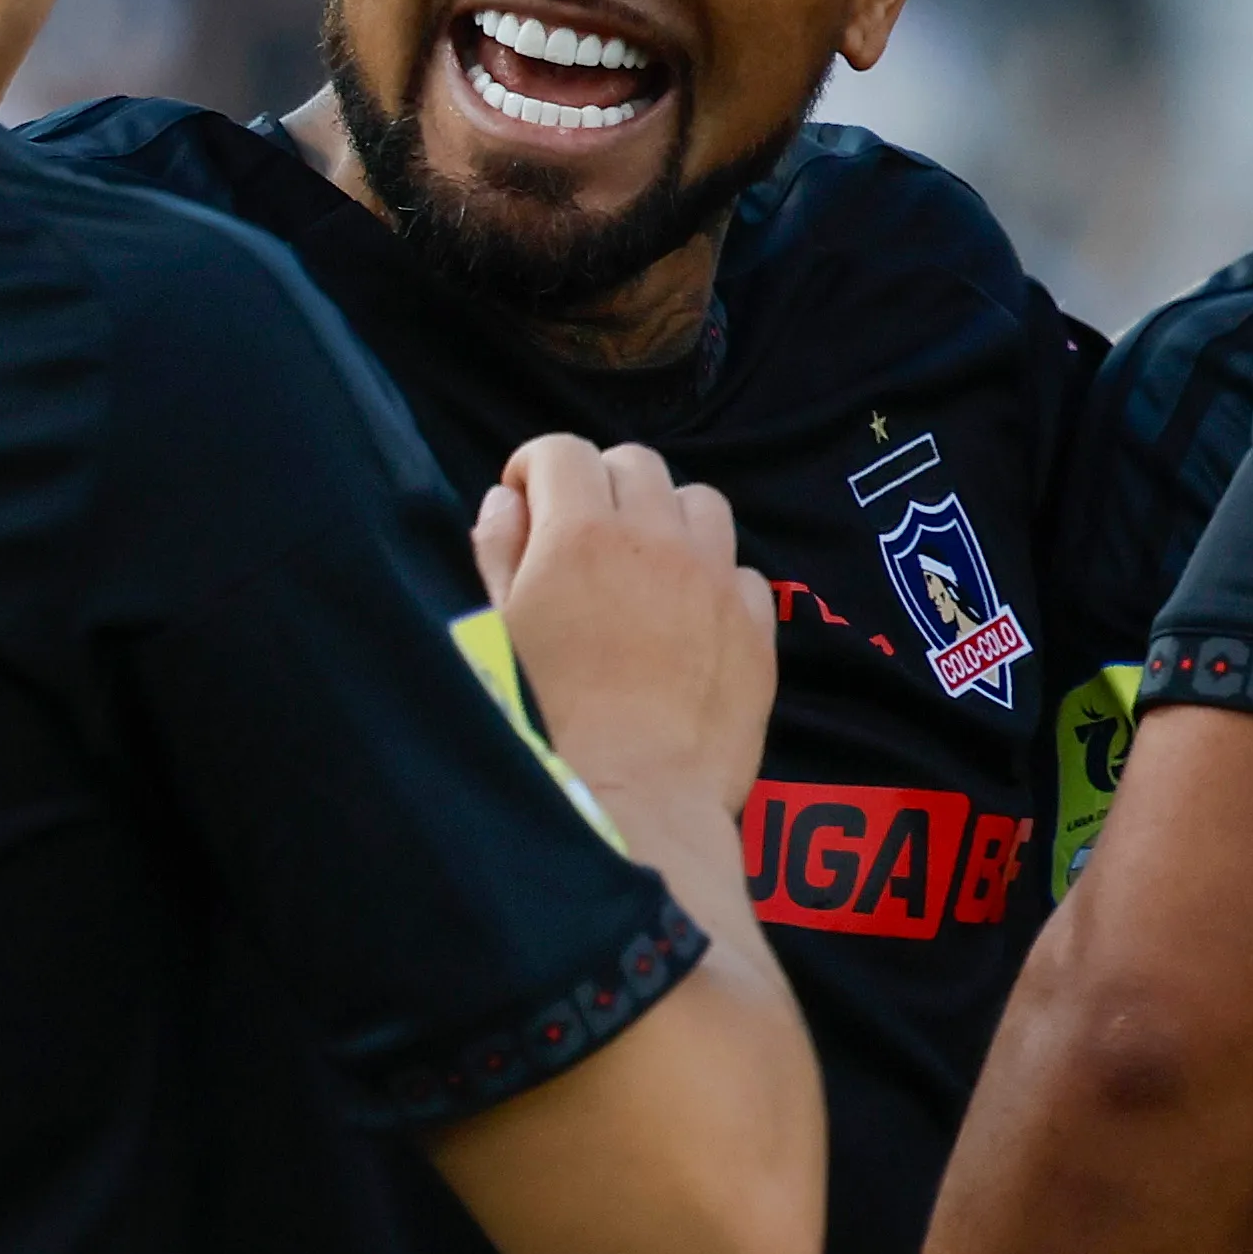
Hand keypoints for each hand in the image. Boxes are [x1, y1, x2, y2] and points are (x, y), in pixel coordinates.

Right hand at [475, 434, 777, 829]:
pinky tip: (688, 618)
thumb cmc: (547, 725)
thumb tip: (510, 504)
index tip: (526, 502)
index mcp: (579, 534)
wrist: (634, 803)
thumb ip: (499, 555)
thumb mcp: (496, 635)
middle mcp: (655, 539)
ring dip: (667, 518)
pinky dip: (714, 578)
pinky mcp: (756, 627)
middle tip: (580, 535)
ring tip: (645, 566)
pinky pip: (741, 570)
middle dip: (600, 484)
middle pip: (635, 464)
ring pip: (700, 502)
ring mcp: (714, 580)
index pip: (562, 450)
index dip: (535, 468)